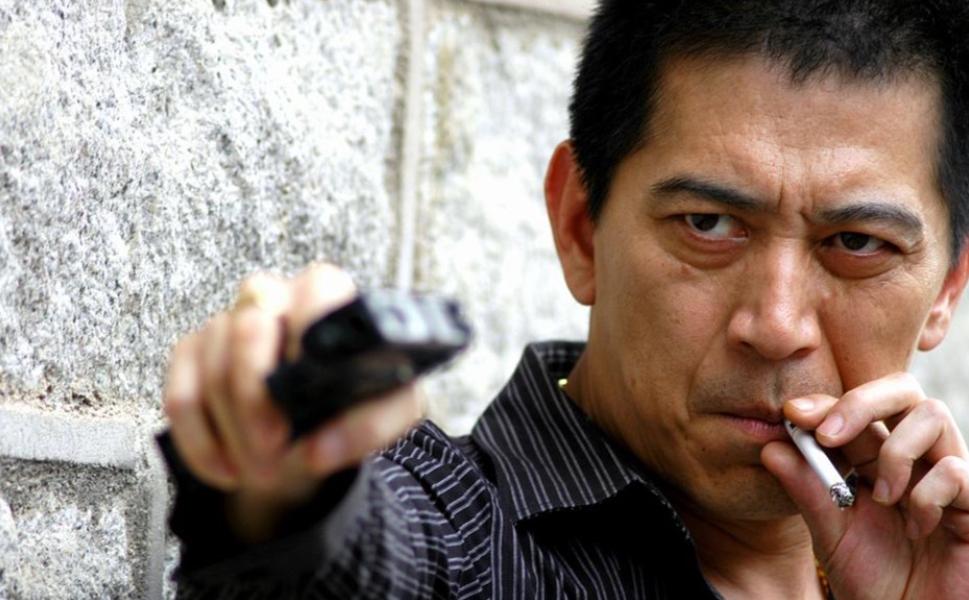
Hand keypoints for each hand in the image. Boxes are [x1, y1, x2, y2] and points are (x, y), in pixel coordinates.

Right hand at [162, 264, 422, 540]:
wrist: (313, 434)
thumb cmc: (353, 406)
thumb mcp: (389, 411)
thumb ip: (371, 424)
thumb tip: (320, 450)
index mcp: (329, 294)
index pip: (314, 290)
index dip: (306, 338)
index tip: (307, 391)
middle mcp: (275, 296)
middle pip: (248, 326)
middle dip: (258, 397)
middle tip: (276, 447)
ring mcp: (226, 323)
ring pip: (214, 370)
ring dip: (235, 432)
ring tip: (265, 471)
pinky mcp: (191, 354)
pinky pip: (180, 398)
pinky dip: (202, 444)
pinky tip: (229, 470)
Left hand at [761, 372, 968, 599]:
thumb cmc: (876, 580)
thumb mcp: (830, 533)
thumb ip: (806, 490)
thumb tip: (769, 446)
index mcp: (877, 459)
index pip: (858, 406)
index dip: (826, 402)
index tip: (792, 414)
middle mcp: (916, 458)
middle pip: (902, 390)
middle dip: (861, 401)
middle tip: (829, 436)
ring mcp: (949, 478)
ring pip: (932, 415)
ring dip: (895, 451)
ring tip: (880, 498)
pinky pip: (956, 470)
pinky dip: (926, 495)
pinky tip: (915, 526)